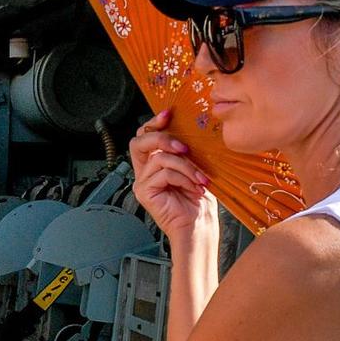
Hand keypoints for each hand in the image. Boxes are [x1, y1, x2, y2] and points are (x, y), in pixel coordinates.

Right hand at [129, 111, 217, 246]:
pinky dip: (183, 177)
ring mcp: (142, 182)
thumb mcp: (195, 168)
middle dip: (163, 138)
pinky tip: (194, 188)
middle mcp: (145, 171)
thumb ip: (185, 150)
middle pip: (139, 141)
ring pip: (160, 158)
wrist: (199, 227)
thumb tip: (189, 128)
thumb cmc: (199, 201)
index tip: (169, 113)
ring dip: (186, 166)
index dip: (154, 122)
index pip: (145, 135)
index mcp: (155, 163)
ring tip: (200, 179)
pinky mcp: (144, 192)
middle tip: (184, 147)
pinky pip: (163, 173)